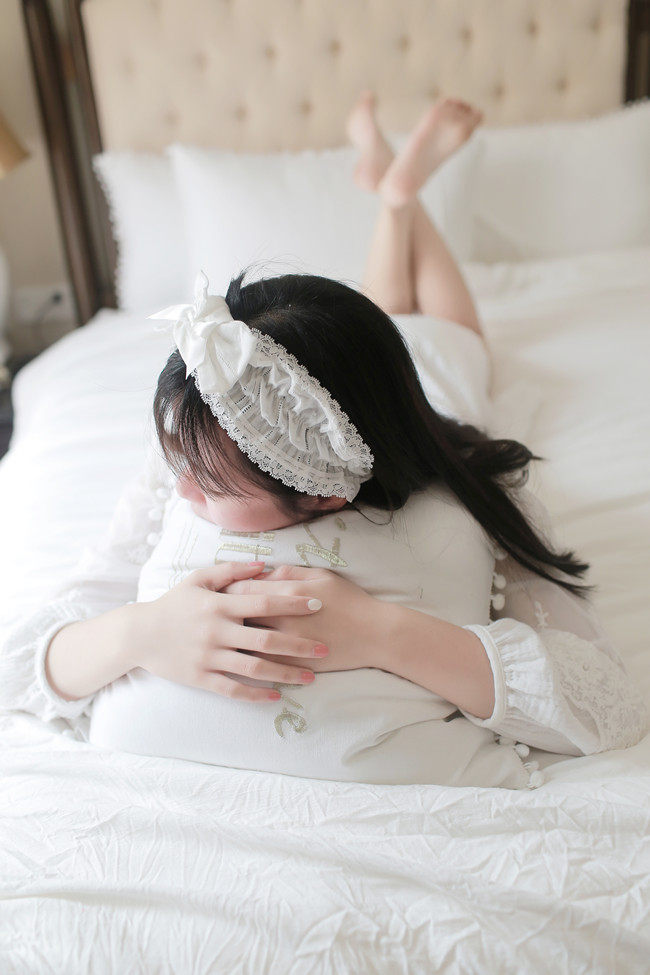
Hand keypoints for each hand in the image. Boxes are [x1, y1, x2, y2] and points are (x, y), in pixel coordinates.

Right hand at [129, 561, 328, 701]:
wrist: (139, 634)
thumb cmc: (174, 604)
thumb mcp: (199, 580)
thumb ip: (232, 571)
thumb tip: (264, 565)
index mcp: (219, 604)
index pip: (263, 602)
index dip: (292, 603)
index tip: (318, 605)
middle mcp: (217, 631)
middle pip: (266, 638)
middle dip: (299, 644)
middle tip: (325, 648)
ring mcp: (209, 656)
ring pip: (255, 668)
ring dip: (286, 673)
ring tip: (311, 677)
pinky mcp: (200, 678)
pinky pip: (232, 689)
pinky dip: (256, 694)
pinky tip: (276, 696)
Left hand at [222, 564, 391, 672]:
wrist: (374, 634)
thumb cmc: (349, 601)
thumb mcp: (321, 576)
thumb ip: (289, 573)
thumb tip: (262, 573)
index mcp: (287, 594)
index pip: (243, 591)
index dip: (227, 591)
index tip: (218, 591)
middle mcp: (281, 620)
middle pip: (239, 618)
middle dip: (223, 617)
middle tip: (213, 616)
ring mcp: (286, 645)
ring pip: (246, 644)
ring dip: (232, 641)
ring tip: (223, 637)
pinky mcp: (293, 665)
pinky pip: (262, 665)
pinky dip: (249, 661)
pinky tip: (240, 659)